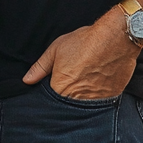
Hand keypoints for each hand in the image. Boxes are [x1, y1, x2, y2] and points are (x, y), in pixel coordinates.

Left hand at [21, 8, 140, 99]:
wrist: (115, 39)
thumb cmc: (85, 42)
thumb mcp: (56, 50)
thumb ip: (40, 67)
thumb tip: (27, 80)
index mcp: (60, 88)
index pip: (52, 99)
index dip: (55, 90)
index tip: (59, 80)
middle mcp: (77, 99)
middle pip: (68, 103)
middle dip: (69, 93)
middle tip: (76, 76)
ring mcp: (95, 100)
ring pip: (84, 104)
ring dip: (84, 95)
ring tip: (88, 76)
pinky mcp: (110, 98)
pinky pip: (100, 101)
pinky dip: (98, 93)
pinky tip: (99, 79)